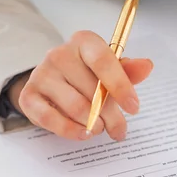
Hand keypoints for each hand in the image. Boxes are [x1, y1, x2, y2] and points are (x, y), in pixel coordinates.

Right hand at [11, 31, 152, 140]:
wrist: (53, 82)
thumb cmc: (87, 76)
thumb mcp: (110, 71)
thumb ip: (128, 71)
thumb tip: (147, 66)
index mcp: (83, 42)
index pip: (103, 61)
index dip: (121, 86)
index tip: (134, 108)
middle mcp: (59, 54)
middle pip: (93, 91)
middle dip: (111, 116)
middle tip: (119, 129)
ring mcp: (42, 74)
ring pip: (76, 107)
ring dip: (93, 125)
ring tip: (99, 128)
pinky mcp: (29, 96)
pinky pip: (51, 119)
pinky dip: (71, 131)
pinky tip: (83, 134)